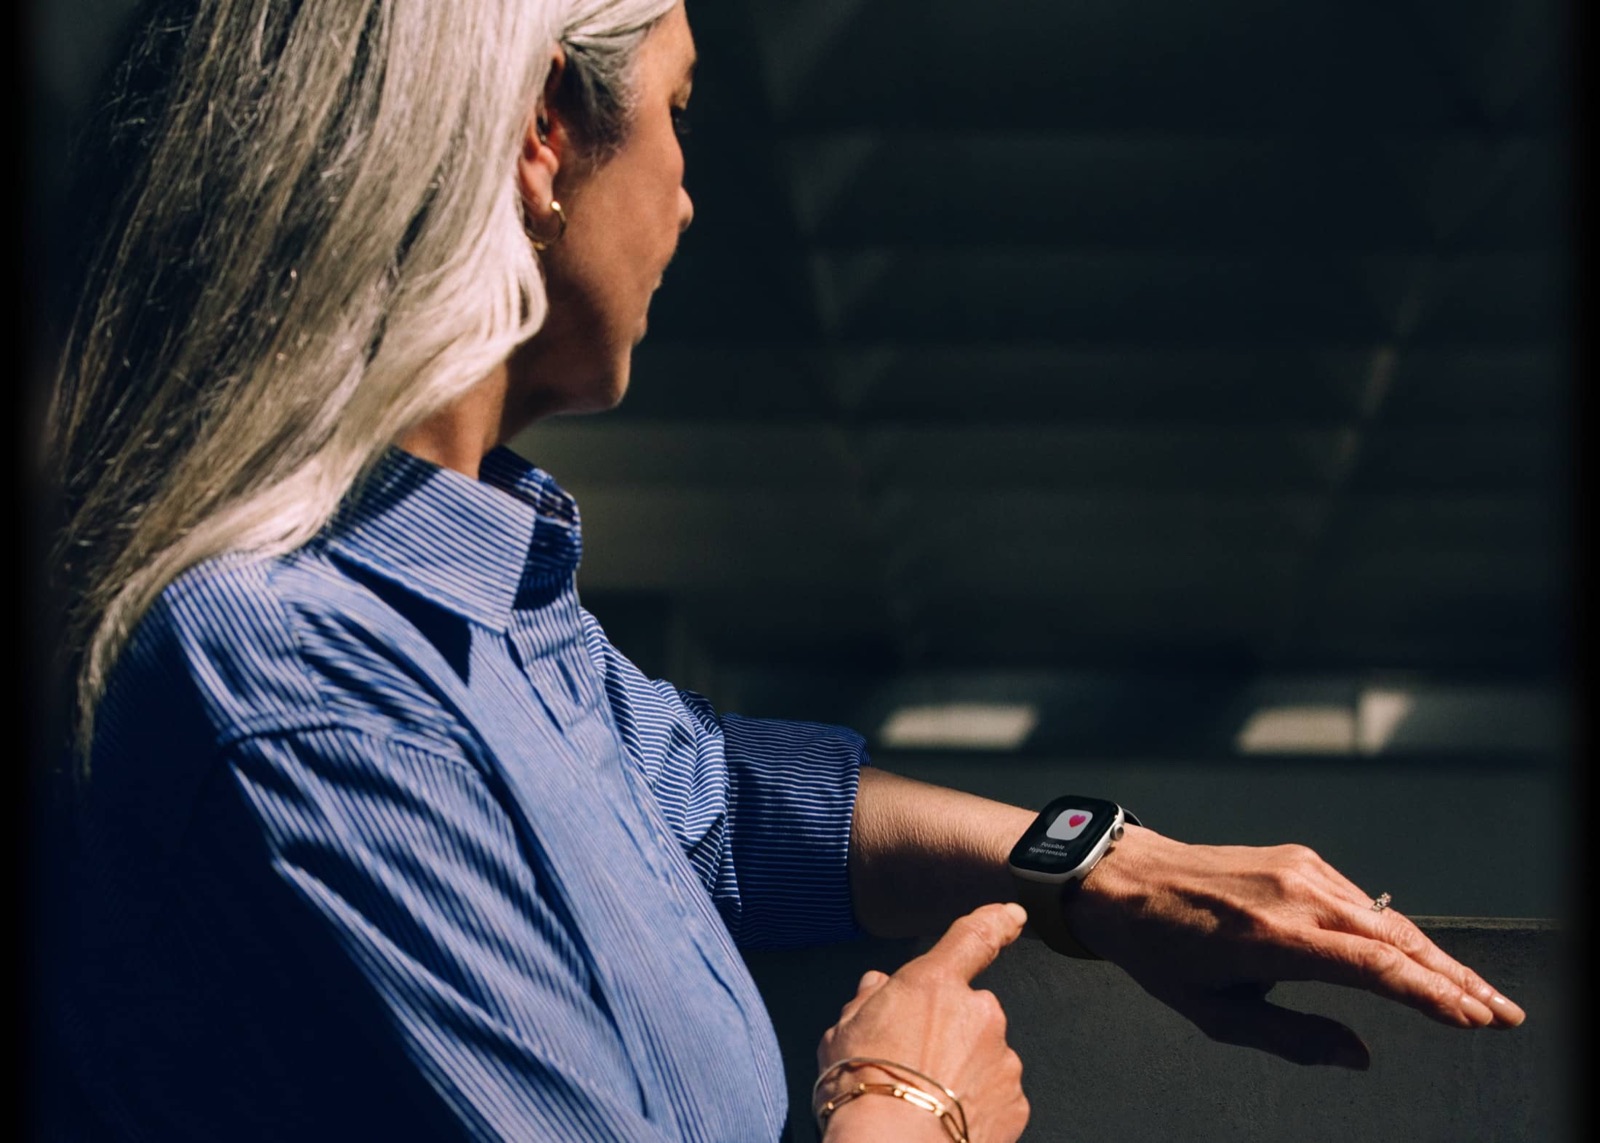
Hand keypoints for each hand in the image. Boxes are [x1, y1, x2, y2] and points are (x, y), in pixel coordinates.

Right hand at [817, 902, 1029, 1142]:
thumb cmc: (861, 1088)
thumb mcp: (843, 1034)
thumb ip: (867, 1001)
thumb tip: (877, 986)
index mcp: (934, 984)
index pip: (972, 937)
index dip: (994, 921)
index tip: (1012, 916)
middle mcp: (978, 1012)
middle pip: (970, 1011)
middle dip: (950, 1030)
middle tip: (914, 1063)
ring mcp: (1002, 1058)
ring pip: (985, 1055)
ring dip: (963, 1070)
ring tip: (925, 1099)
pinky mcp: (1015, 1103)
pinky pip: (996, 1094)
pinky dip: (976, 1104)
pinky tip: (945, 1119)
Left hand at [1063, 827, 1526, 1067]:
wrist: (1123, 877)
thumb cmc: (1160, 952)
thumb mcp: (1213, 1013)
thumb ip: (1290, 1038)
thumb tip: (1359, 1057)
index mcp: (1274, 938)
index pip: (1375, 968)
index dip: (1432, 996)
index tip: (1477, 1020)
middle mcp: (1295, 895)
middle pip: (1397, 940)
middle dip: (1457, 980)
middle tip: (1505, 1015)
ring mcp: (1299, 870)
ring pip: (1384, 918)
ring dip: (1433, 957)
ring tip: (1475, 995)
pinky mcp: (1298, 858)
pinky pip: (1357, 901)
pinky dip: (1392, 932)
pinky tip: (1414, 960)